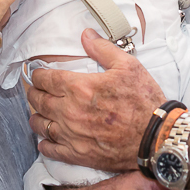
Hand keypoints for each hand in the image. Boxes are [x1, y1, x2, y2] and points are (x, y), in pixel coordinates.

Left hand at [28, 29, 165, 171]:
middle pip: (38, 101)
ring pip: (40, 125)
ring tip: (38, 113)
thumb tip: (86, 35)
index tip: (37, 74)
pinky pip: (51, 150)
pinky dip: (44, 143)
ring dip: (36, 117)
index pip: (46, 79)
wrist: (156, 138)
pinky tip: (45, 140)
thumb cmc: (144, 101)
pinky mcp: (78, 154)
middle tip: (34, 91)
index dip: (38, 75)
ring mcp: (72, 135)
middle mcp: (70, 111)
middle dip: (33, 93)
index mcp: (79, 87)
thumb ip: (103, 49)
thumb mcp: (128, 66)